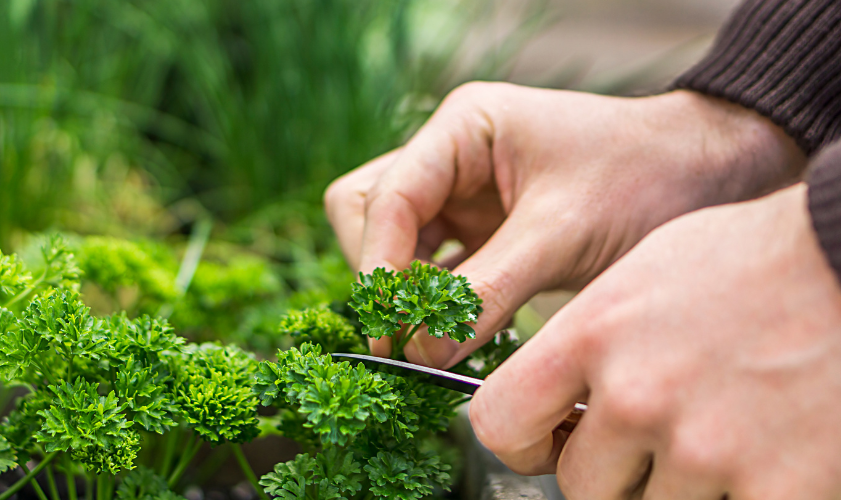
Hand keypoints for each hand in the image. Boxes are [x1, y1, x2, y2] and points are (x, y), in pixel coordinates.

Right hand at [324, 82, 804, 366]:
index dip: (381, 267)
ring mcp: (461, 194)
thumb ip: (486, 290)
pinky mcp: (481, 231)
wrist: (707, 178)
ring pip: (394, 246)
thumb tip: (419, 353)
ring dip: (406, 295)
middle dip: (385, 276)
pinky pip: (432, 269)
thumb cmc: (643, 178)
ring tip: (433, 343)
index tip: (389, 332)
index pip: (385, 197)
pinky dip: (434, 304)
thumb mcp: (561, 233)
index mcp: (462, 129)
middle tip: (410, 336)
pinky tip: (452, 336)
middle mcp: (450, 157)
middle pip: (370, 216)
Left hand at [469, 184, 840, 498]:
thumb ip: (588, 345)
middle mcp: (637, 395)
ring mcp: (705, 448)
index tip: (545, 441)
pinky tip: (761, 456)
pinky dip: (737, 496)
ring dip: (677, 488)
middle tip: (652, 440)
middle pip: (579, 485)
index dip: (520, 441)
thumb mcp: (642, 275)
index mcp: (593, 334)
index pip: (498, 421)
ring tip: (719, 432)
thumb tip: (562, 404)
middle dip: (610, 472)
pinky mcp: (776, 489)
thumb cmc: (752, 258)